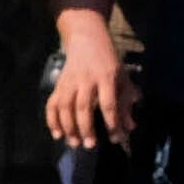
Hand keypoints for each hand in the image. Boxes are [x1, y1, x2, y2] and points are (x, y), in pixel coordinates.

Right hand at [46, 37, 137, 151]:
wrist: (86, 38)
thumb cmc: (108, 60)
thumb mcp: (122, 76)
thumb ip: (126, 101)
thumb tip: (130, 127)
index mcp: (106, 76)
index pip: (109, 103)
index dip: (112, 122)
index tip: (115, 138)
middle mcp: (86, 79)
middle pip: (83, 106)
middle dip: (86, 127)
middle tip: (90, 145)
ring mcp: (70, 81)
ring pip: (65, 106)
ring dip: (68, 127)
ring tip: (74, 142)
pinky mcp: (59, 84)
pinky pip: (52, 103)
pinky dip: (52, 120)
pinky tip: (57, 134)